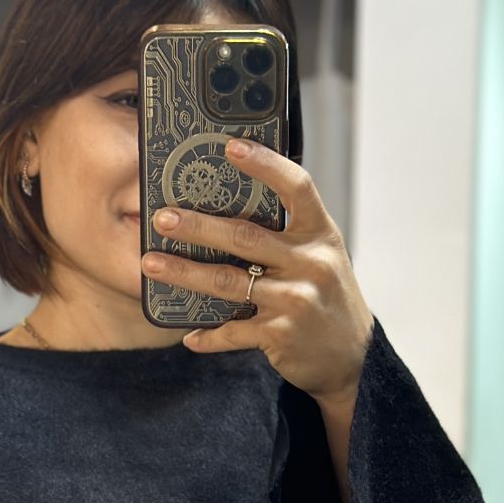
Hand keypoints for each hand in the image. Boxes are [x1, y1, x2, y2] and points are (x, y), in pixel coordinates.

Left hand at [140, 138, 374, 406]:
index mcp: (320, 233)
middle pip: (245, 236)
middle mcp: (310, 263)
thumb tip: (229, 205)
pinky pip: (233, 331)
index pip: (297, 187)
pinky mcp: (281, 334)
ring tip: (151, 264)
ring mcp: (295, 300)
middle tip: (161, 217)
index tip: (230, 146)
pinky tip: (189, 335)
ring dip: (185, 273)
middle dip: (198, 226)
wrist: (352, 356)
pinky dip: (208, 335)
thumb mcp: (321, 255)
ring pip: (228, 283)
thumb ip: (288, 233)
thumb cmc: (326, 296)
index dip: (265, 164)